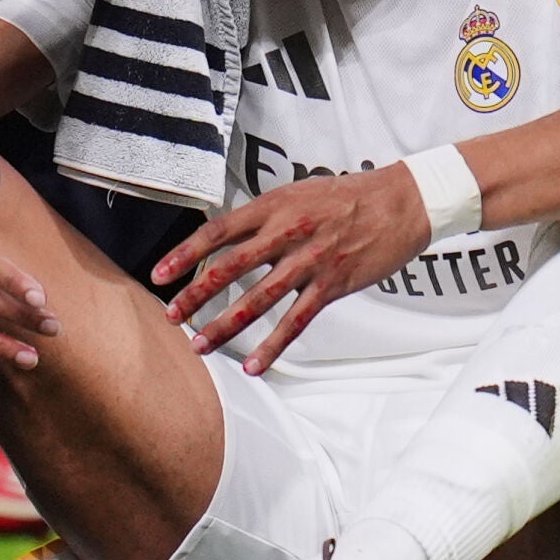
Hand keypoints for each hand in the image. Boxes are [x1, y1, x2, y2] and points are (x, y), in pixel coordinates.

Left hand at [151, 165, 428, 374]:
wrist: (400, 202)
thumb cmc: (346, 196)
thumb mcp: (297, 194)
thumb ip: (264, 217)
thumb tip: (229, 237)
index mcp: (273, 207)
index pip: (217, 232)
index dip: (184, 255)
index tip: (159, 275)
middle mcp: (286, 233)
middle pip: (230, 267)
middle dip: (196, 295)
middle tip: (171, 316)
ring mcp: (309, 261)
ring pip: (258, 299)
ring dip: (225, 325)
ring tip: (200, 344)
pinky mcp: (332, 285)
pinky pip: (296, 321)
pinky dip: (272, 346)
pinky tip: (253, 366)